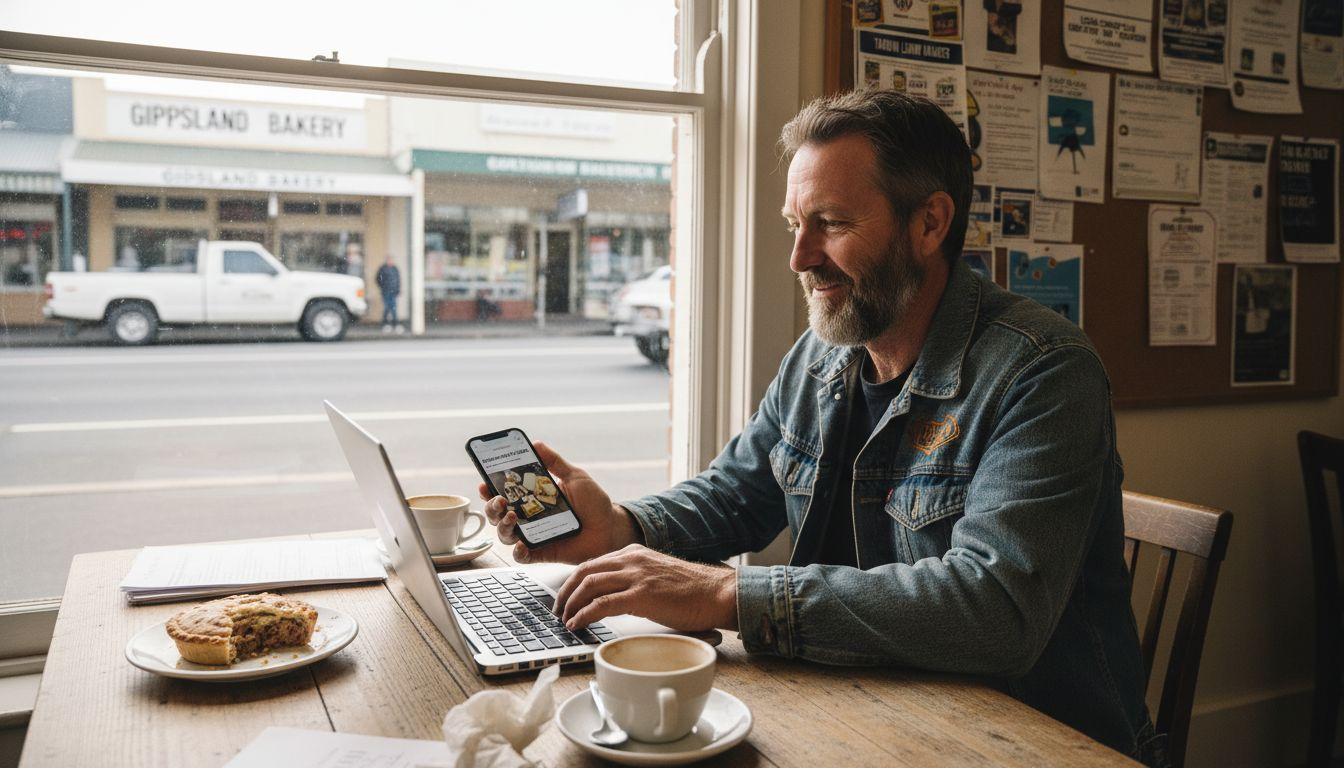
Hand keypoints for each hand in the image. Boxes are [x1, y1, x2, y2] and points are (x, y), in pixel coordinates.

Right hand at [479, 441, 639, 564]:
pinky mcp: (542, 553)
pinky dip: (518, 552)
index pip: (505, 492)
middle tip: (500, 500)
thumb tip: (536, 444)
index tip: (485, 482)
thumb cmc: (594, 503)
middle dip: (492, 507)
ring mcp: (534, 535)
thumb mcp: (575, 477)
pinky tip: (522, 544)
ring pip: (505, 535)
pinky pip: (523, 556)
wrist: (611, 528)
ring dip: (502, 526)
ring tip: (512, 517)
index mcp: (532, 497)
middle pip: (497, 514)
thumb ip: (555, 462)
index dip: (490, 488)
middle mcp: (529, 517)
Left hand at [554, 544, 738, 631]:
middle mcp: (632, 559)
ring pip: (589, 585)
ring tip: (565, 620)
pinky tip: (578, 624)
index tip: (566, 597)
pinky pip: (602, 604)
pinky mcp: (642, 595)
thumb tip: (616, 597)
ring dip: (571, 605)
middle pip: (584, 571)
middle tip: (558, 610)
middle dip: (565, 592)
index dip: (574, 581)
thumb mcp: (658, 574)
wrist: (717, 593)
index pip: (594, 563)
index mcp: (635, 553)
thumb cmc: (693, 590)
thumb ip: (637, 578)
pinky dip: (584, 615)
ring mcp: (637, 576)